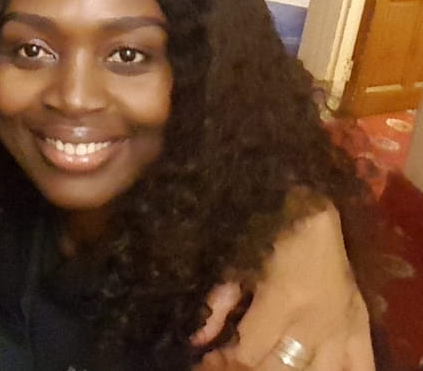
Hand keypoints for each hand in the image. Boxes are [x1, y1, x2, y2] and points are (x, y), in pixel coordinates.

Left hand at [193, 203, 372, 370]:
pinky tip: (311, 369)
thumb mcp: (237, 263)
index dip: (226, 360)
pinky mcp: (362, 325)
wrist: (311, 207)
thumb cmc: (267, 229)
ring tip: (266, 364)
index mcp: (283, 301)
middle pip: (281, 368)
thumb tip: (198, 341)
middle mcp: (317, 321)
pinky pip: (362, 367)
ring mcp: (344, 326)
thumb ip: (218, 304)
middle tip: (231, 362)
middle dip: (251, 369)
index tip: (209, 358)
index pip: (250, 351)